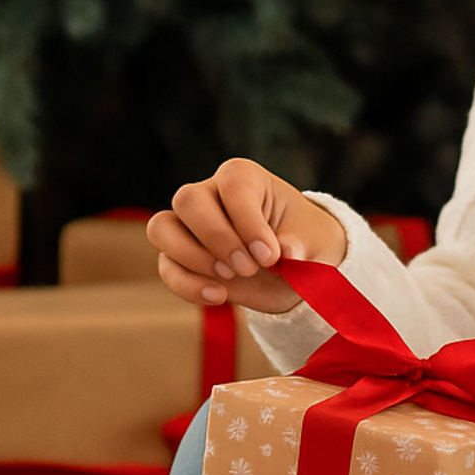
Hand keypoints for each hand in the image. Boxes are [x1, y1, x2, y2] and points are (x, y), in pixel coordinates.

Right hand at [145, 158, 347, 312]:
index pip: (232, 187)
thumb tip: (288, 252)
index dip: (248, 223)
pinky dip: (187, 285)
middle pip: (189, 201)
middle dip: (217, 239)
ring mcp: (189, 225)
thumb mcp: (313, 243)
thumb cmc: (302, 243)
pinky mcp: (181, 257)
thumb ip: (301, 245)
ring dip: (192, 258)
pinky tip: (220, 297)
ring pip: (162, 228)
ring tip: (230, 278)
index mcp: (243, 178)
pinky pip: (167, 266)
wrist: (295, 269)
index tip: (271, 256)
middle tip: (248, 268)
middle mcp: (209, 194)